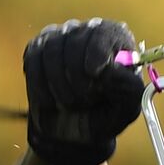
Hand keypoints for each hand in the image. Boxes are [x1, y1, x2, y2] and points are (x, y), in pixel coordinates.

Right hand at [23, 18, 144, 164]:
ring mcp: (60, 37)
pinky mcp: (38, 49)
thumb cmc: (102, 116)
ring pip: (52, 51)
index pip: (104, 32)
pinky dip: (41, 87)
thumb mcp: (125, 109)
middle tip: (84, 102)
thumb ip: (129, 89)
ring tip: (69, 104)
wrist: (71, 133)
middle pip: (76, 40)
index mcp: (116, 39)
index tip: (94, 77)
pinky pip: (34, 61)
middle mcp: (88, 31)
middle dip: (78, 79)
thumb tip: (111, 70)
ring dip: (59, 87)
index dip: (97, 54)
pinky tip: (50, 102)